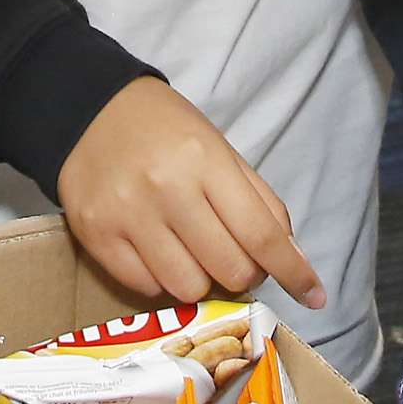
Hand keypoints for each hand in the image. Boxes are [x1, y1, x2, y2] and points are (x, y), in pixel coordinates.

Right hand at [53, 77, 324, 311]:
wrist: (89, 107)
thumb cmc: (165, 129)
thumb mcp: (219, 149)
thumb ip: (258, 201)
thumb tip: (289, 257)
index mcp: (205, 161)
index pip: (261, 234)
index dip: (294, 272)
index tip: (314, 295)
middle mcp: (167, 189)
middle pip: (230, 270)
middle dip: (243, 272)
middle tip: (233, 254)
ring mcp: (127, 215)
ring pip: (188, 287)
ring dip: (201, 279)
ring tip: (191, 251)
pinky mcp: (95, 235)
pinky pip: (145, 287)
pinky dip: (160, 278)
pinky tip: (158, 250)